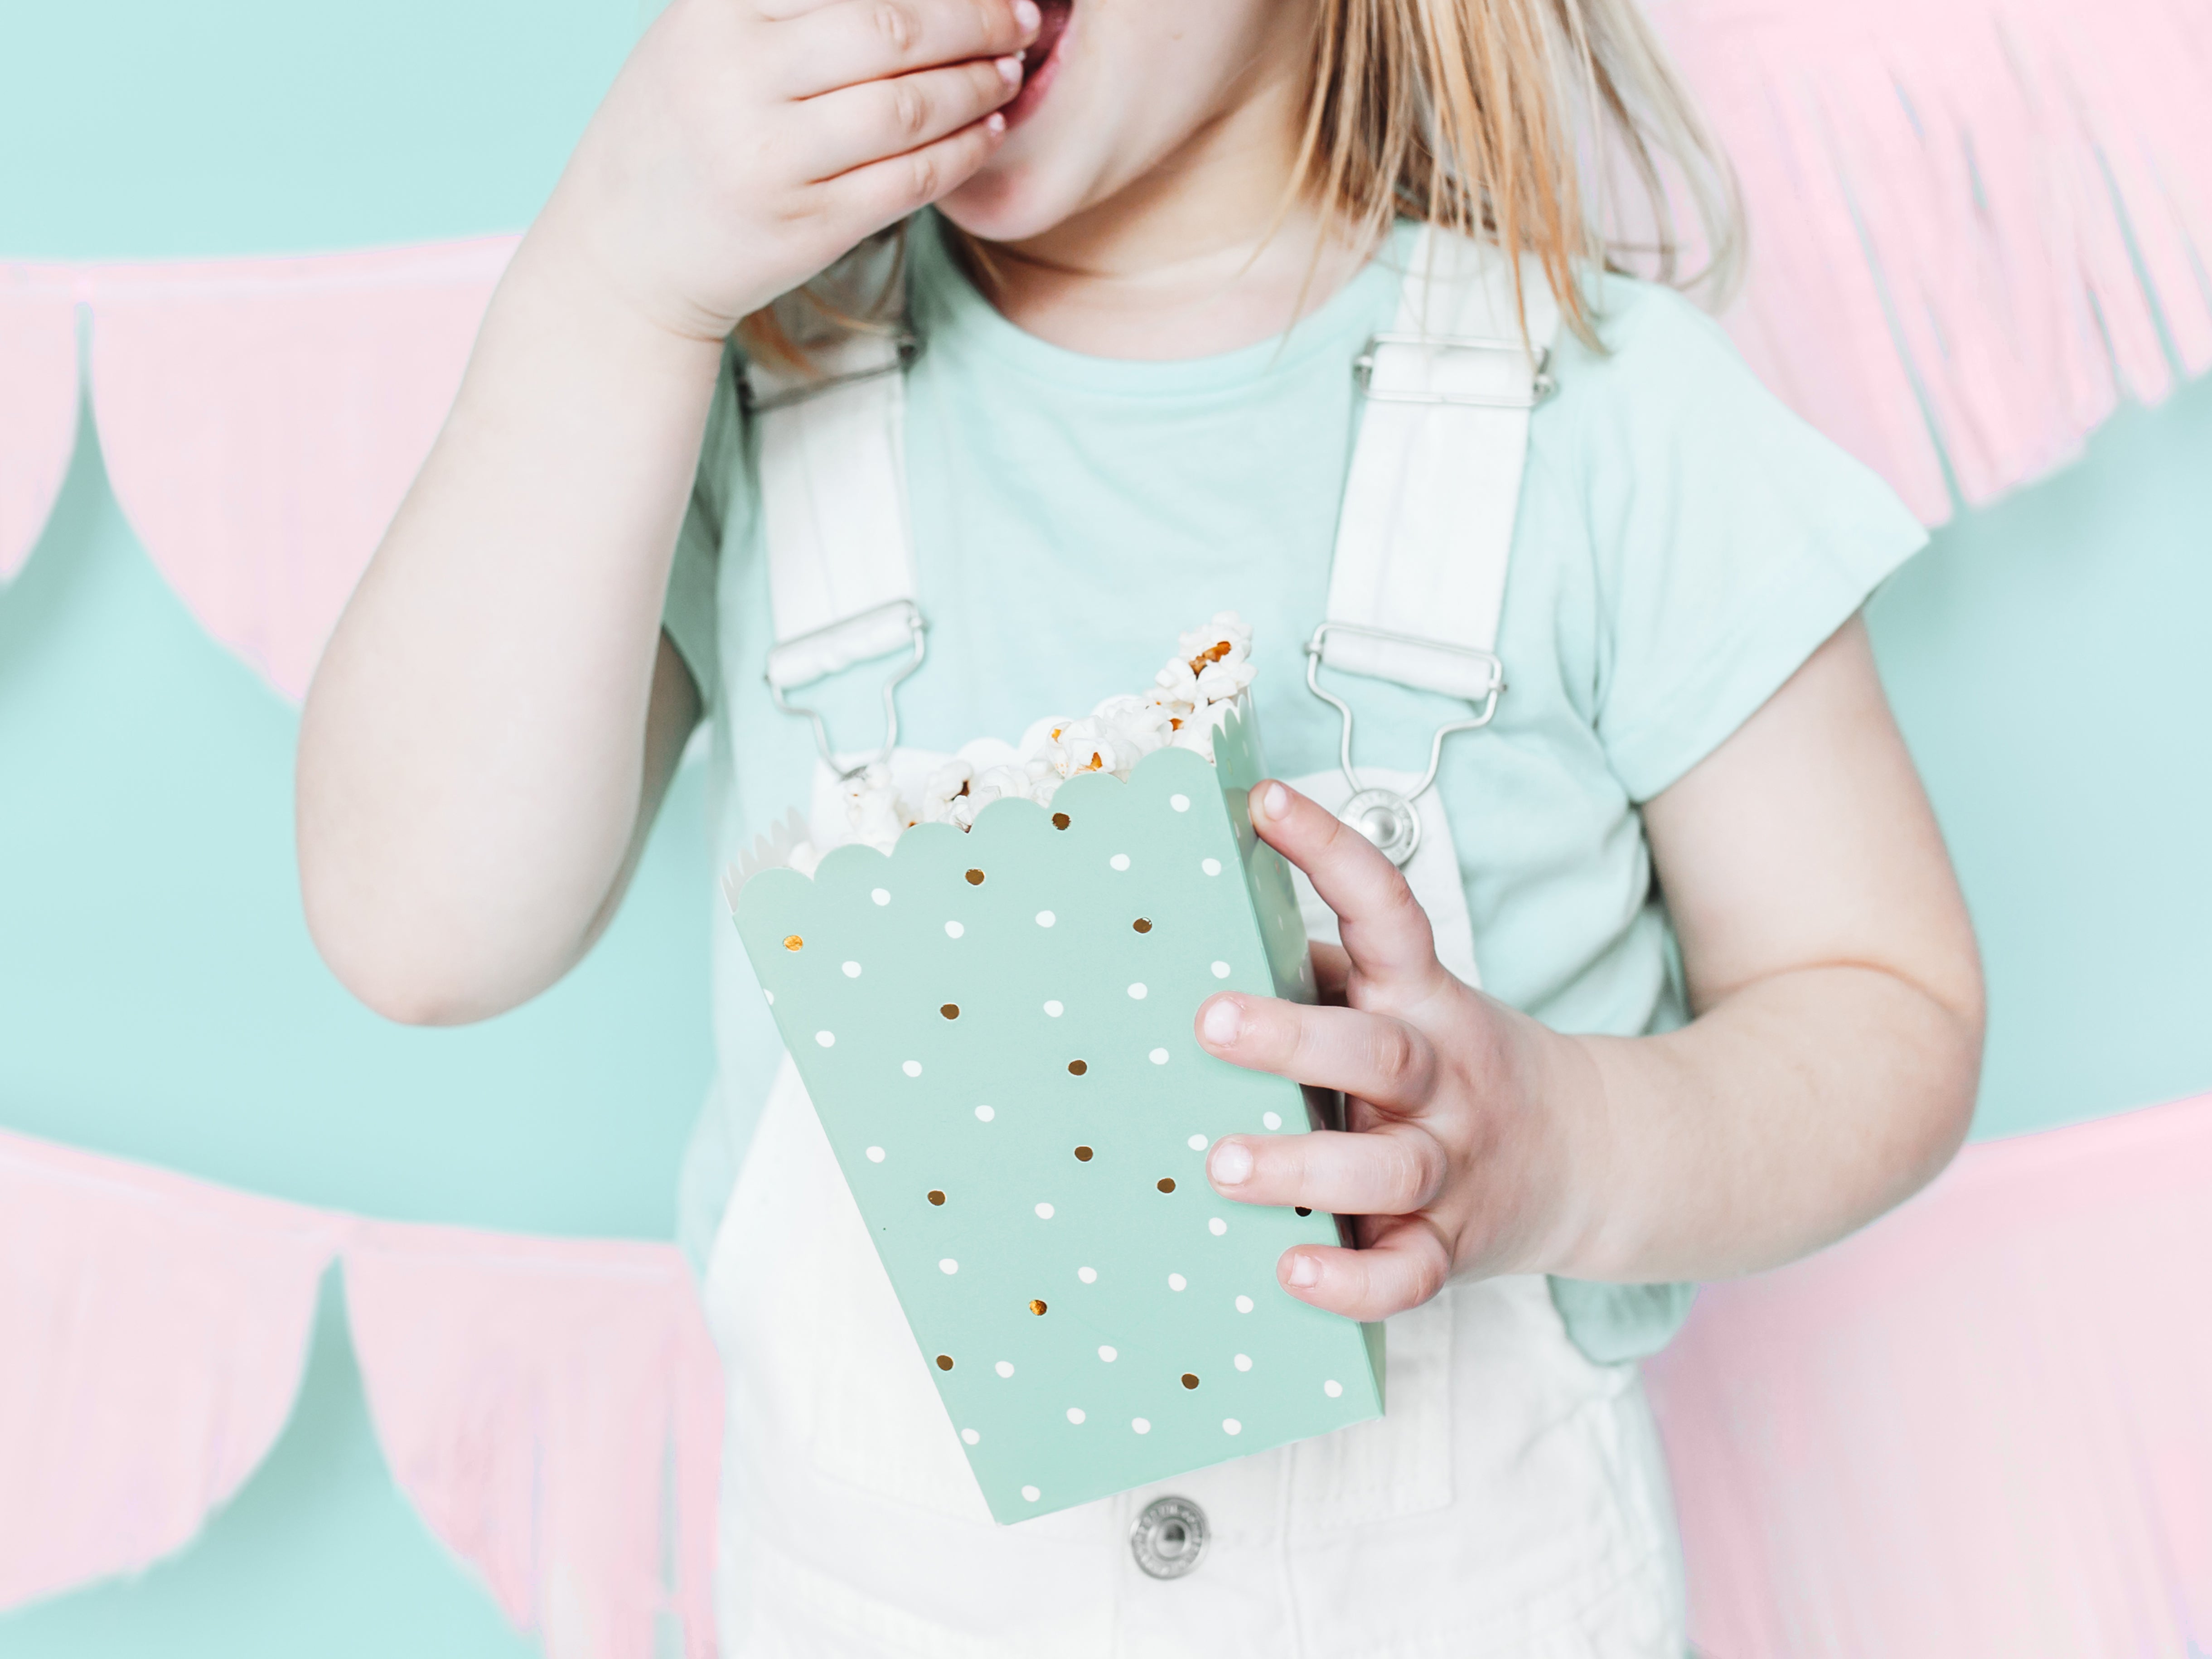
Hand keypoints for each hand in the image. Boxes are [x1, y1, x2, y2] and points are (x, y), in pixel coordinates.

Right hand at [541, 0, 1038, 339]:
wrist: (624, 256)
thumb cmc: (681, 131)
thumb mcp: (704, 37)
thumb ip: (784, 4)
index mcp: (714, 12)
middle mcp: (737, 76)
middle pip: (893, 28)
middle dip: (975, 19)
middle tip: (1021, 18)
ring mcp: (771, 156)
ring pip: (911, 105)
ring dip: (978, 85)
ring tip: (1009, 71)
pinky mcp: (806, 224)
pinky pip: (910, 178)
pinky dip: (963, 151)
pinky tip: (988, 131)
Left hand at [1196, 781, 1590, 1319]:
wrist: (1591, 1159)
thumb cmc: (1454, 1066)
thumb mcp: (1410, 1000)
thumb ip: (1327, 974)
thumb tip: (1206, 928)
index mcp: (1426, 998)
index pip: (1386, 907)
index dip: (1329, 850)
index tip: (1263, 802)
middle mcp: (1442, 1077)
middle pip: (1378, 1050)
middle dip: (1291, 1037)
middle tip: (1208, 1022)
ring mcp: (1453, 1165)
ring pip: (1387, 1165)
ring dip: (1303, 1165)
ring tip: (1221, 1164)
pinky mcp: (1453, 1247)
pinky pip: (1407, 1274)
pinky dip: (1351, 1282)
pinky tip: (1290, 1274)